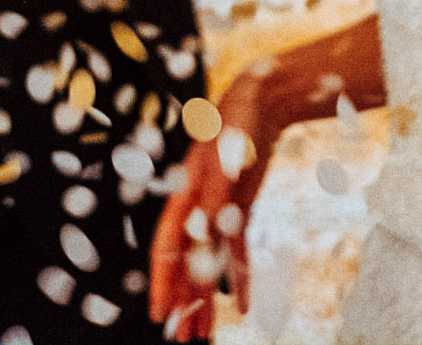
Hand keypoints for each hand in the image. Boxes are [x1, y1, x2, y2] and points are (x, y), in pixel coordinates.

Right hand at [150, 79, 274, 339]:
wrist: (261, 100)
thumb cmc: (237, 122)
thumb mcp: (227, 158)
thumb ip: (216, 195)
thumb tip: (202, 231)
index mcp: (184, 195)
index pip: (166, 248)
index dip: (163, 283)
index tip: (160, 314)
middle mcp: (196, 208)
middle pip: (185, 265)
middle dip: (183, 303)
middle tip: (183, 339)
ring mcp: (217, 212)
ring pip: (207, 265)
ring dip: (204, 299)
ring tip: (202, 334)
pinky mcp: (238, 212)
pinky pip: (235, 254)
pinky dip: (237, 278)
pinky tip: (239, 304)